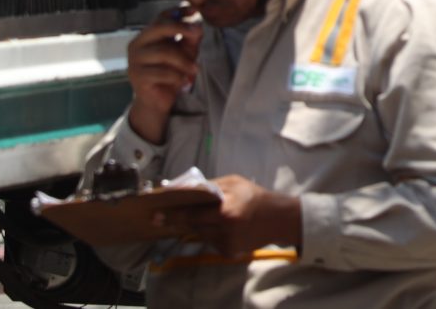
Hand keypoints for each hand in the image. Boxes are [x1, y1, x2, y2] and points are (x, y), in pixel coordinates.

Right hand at [126, 7, 203, 142]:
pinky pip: (162, 72)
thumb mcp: (184, 54)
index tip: (193, 10)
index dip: (177, 12)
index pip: (160, 17)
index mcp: (147, 36)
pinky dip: (177, 76)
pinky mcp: (137, 76)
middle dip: (180, 28)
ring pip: (163, 52)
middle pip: (158, 28)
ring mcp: (135, 60)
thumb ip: (190, 40)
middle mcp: (137, 44)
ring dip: (183, 61)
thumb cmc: (169, 74)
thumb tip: (198, 26)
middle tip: (198, 33)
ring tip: (194, 70)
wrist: (156, 102)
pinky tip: (184, 82)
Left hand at [158, 175, 301, 257]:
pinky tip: (222, 226)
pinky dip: (210, 234)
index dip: (172, 214)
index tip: (156, 214)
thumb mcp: (234, 183)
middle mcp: (224, 230)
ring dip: (197, 226)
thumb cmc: (255, 196)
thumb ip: (210, 186)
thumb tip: (185, 189)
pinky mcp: (228, 252)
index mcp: (225, 211)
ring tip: (208, 215)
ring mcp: (226, 243)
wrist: (279, 219)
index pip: (191, 214)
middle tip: (161, 216)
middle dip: (179, 220)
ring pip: (199, 234)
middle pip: (192, 226)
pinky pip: (209, 242)